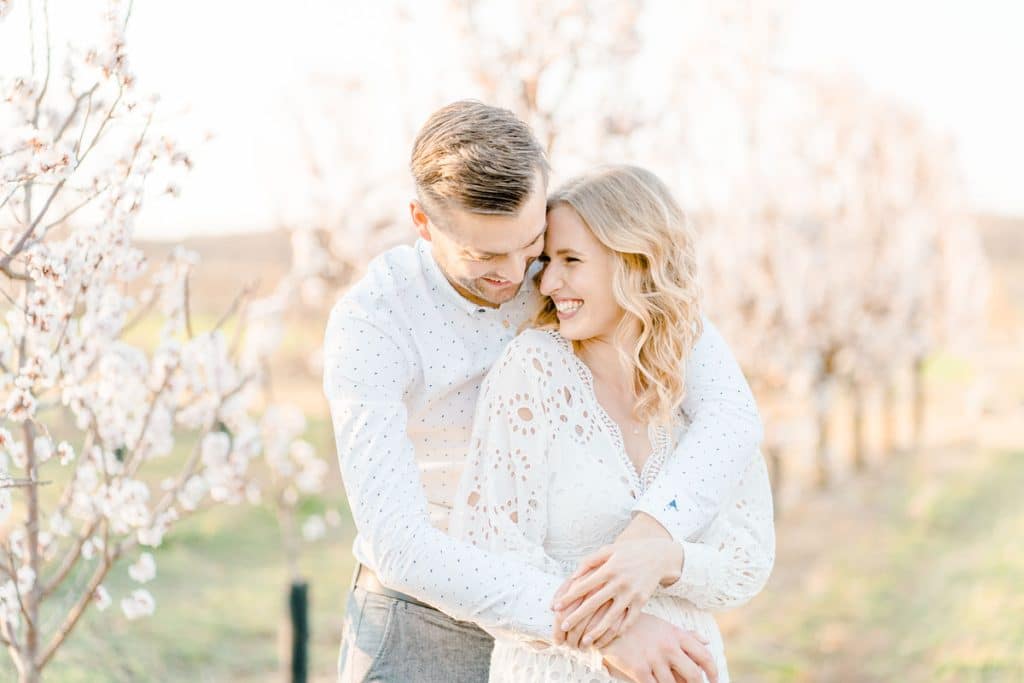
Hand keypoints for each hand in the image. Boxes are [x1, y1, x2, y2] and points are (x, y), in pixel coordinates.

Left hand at [552, 537, 682, 646]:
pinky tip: (606, 639)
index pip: (584, 586)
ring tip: (584, 641)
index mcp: (609, 569)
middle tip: (563, 627)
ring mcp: (631, 594)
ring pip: (611, 617)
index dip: (568, 597)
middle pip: (594, 603)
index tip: (555, 608)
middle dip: (577, 616)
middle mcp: (619, 582)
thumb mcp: (609, 549)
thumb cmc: (629, 552)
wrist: (658, 556)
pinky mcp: (642, 602)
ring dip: (596, 631)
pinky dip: (617, 631)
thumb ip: (589, 561)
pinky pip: (629, 621)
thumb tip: (573, 576)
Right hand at [600, 613, 716, 682]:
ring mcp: (653, 658)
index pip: (704, 656)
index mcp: (677, 635)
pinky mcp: (638, 668)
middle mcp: (668, 647)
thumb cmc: (638, 624)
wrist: (608, 621)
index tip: (715, 680)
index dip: (714, 672)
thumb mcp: (663, 625)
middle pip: (694, 675)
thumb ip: (686, 634)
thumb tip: (706, 641)